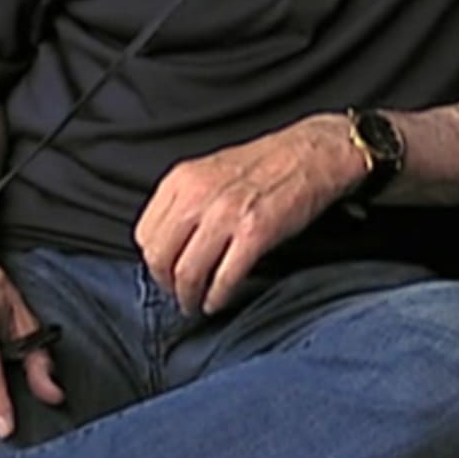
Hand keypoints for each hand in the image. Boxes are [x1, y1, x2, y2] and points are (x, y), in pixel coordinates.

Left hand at [133, 117, 358, 315]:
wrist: (314, 152)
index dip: (154, 260)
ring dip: (189, 297)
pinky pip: (224, 277)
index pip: (144, 234)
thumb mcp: (211, 170)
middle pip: (160, 257)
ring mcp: (226, 215)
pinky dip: (217, 297)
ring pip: (187, 272)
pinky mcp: (255, 233)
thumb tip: (170, 243)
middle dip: (166, 284)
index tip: (166, 271)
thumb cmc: (268, 163)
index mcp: (183, 179)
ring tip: (196, 305)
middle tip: (178, 295)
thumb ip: (186, 201)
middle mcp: (198, 195)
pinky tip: (218, 301)